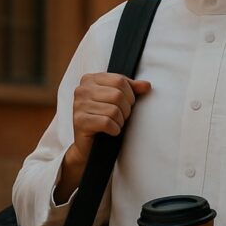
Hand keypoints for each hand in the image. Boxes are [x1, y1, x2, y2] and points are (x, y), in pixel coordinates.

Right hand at [54, 73, 150, 203]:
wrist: (89, 146)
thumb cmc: (104, 119)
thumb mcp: (117, 100)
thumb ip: (131, 89)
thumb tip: (146, 85)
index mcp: (90, 79)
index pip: (120, 80)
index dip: (130, 94)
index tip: (127, 104)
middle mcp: (82, 90)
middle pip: (118, 94)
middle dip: (126, 109)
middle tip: (121, 117)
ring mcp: (79, 105)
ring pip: (114, 110)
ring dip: (120, 121)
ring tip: (114, 124)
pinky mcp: (80, 121)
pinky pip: (107, 122)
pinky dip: (114, 129)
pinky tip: (111, 131)